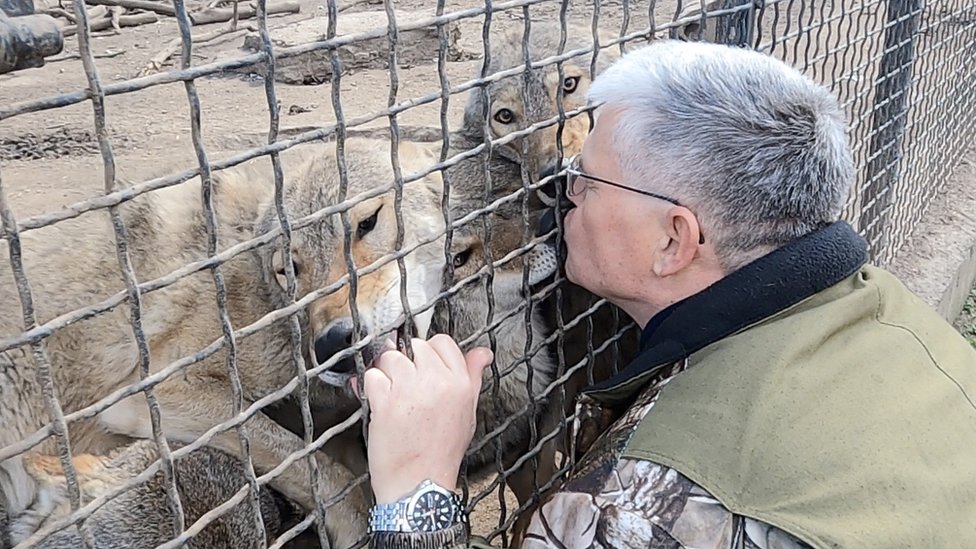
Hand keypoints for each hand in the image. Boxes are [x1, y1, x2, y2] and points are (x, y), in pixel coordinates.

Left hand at [361, 334, 492, 503]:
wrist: (420, 485)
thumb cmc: (442, 453)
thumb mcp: (468, 413)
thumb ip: (473, 378)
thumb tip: (482, 354)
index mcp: (460, 384)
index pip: (443, 342)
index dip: (430, 353)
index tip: (424, 367)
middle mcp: (437, 382)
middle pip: (415, 346)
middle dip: (407, 361)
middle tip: (407, 384)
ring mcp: (410, 389)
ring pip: (391, 357)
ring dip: (387, 372)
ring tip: (394, 394)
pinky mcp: (385, 401)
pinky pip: (372, 375)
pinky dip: (371, 387)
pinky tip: (381, 403)